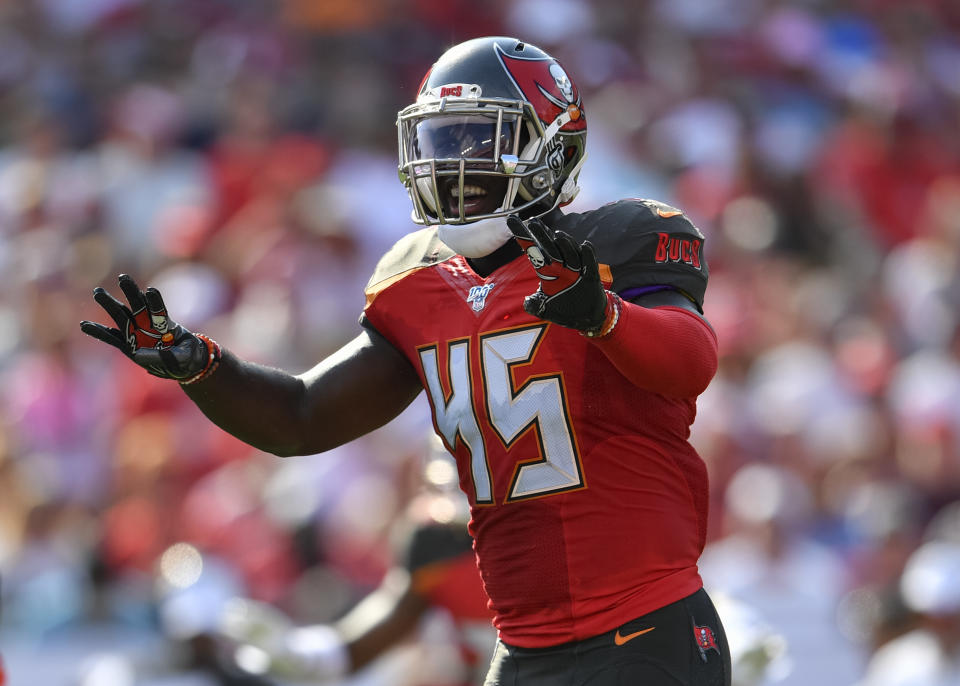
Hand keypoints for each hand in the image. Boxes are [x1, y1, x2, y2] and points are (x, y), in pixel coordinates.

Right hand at [80, 274, 217, 381]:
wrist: (184, 365)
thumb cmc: (188, 355)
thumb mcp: (186, 357)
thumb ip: (170, 356)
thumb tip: (141, 355)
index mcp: (165, 323)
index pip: (159, 309)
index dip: (155, 301)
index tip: (151, 291)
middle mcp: (148, 324)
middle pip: (138, 306)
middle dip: (131, 292)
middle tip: (123, 277)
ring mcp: (136, 333)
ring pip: (121, 316)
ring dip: (110, 304)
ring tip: (98, 292)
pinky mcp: (127, 345)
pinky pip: (111, 337)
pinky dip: (98, 332)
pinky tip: (85, 324)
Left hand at [507, 215, 614, 334]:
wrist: (585, 317)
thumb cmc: (564, 309)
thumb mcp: (545, 309)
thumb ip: (535, 305)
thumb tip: (527, 302)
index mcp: (547, 271)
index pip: (532, 251)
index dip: (522, 235)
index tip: (511, 220)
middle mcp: (560, 267)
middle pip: (550, 247)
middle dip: (542, 235)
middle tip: (533, 222)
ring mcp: (576, 270)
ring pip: (570, 253)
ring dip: (565, 244)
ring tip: (558, 235)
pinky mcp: (590, 276)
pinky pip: (590, 263)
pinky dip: (588, 255)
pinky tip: (584, 246)